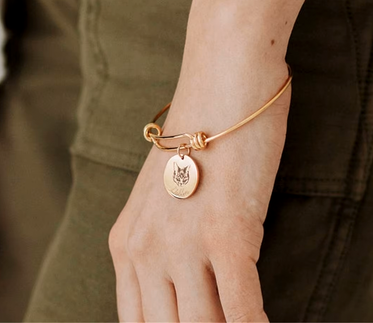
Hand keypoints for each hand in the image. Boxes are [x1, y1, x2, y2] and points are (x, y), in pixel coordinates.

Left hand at [110, 0, 326, 321]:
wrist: (221, 73)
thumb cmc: (203, 132)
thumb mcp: (166, 195)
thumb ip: (167, 244)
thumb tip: (191, 287)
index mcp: (125, 246)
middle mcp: (146, 251)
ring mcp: (184, 244)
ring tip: (248, 322)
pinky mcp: (228, 233)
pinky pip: (243, 313)